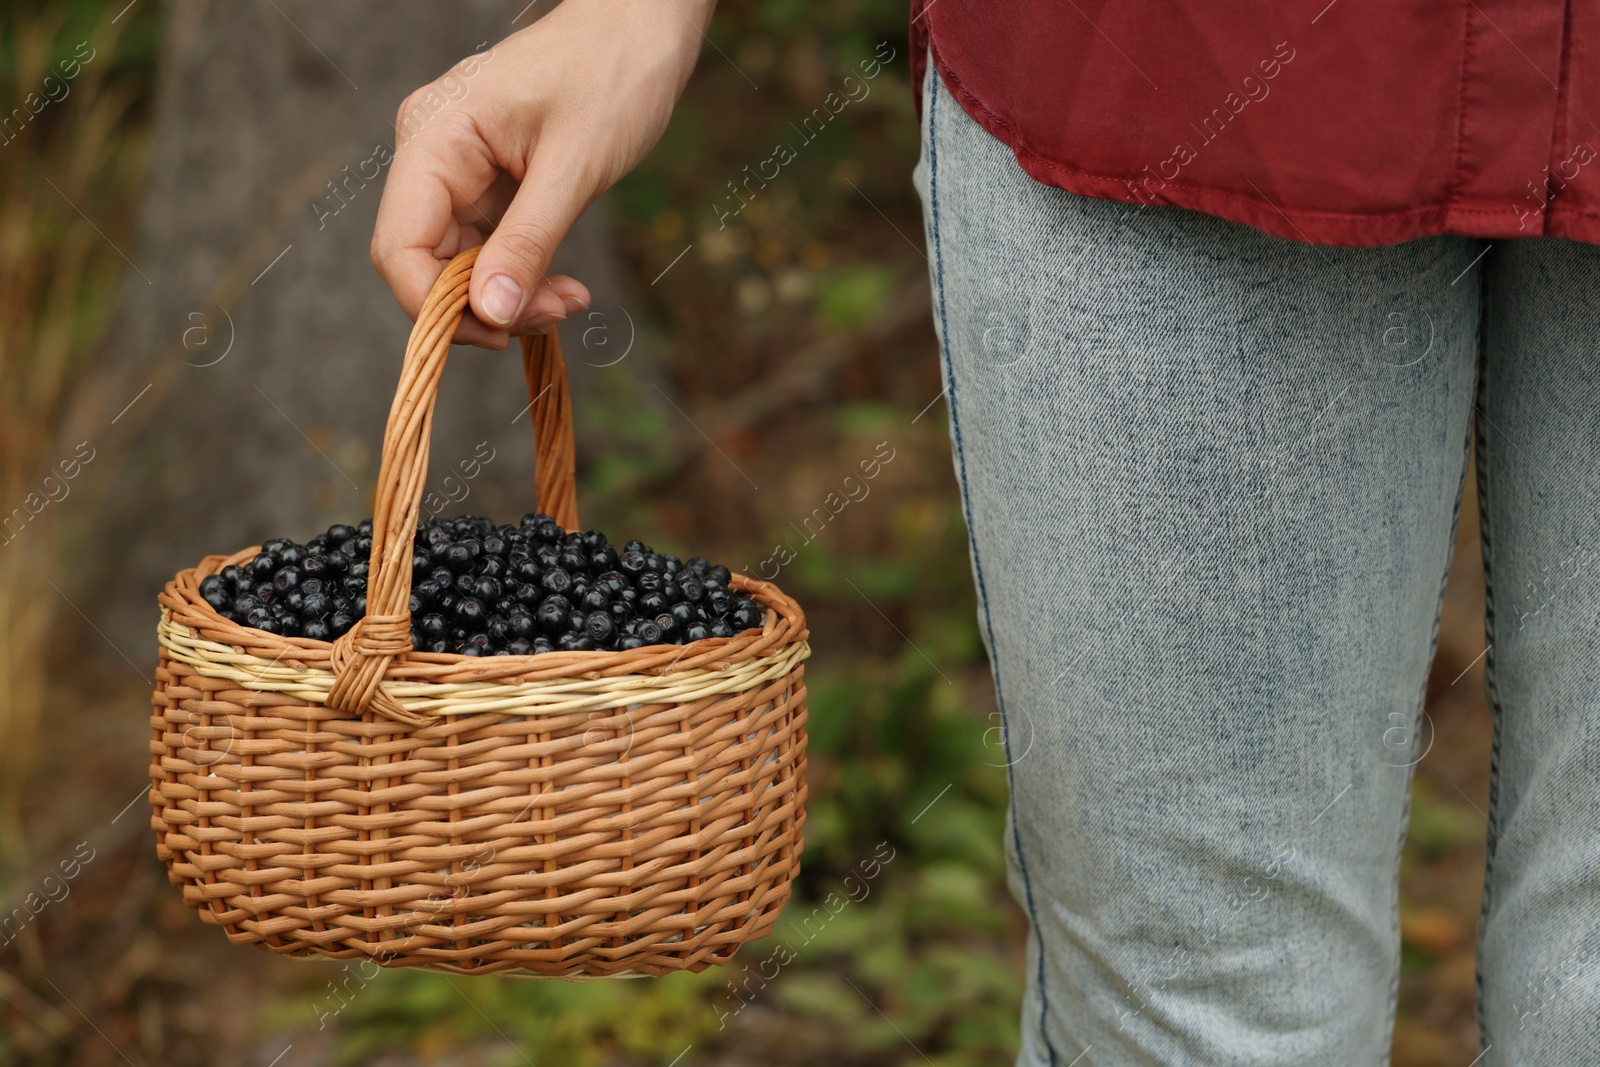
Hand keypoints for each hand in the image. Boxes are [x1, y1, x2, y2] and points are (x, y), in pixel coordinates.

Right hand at [371, 0, 713, 347]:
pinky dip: (519, 276)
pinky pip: (485, 248)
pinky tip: (562, 286)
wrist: (640, 26)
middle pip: (424, 263)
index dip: (434, 306)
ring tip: (569, 299)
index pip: (398, 247)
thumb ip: (527, 243)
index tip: (499, 333)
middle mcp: (431, 153)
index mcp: (434, 136)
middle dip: (484, 305)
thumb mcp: (574, 168)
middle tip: (556, 313)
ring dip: (508, 297)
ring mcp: (457, 169)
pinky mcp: (487, 184)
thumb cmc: (611, 75)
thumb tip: (487, 313)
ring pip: (457, 264)